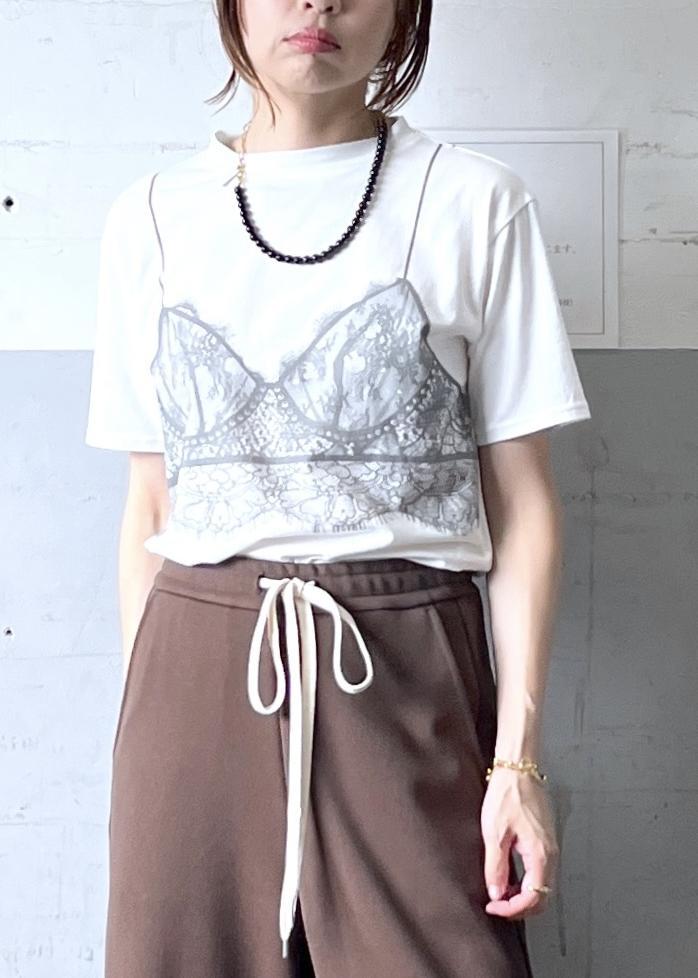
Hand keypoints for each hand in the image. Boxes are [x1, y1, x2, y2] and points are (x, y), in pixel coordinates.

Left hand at [480, 767, 558, 919]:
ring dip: (522, 895)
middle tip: (496, 905)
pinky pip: (540, 871)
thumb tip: (496, 893)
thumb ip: (496, 867)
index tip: (494, 907)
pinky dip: (526, 881)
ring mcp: (550, 846)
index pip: (533, 898)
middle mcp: (551, 853)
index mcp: (541, 854)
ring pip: (542, 885)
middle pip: (542, 896)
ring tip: (500, 891)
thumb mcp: (494, 832)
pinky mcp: (545, 839)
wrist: (518, 768)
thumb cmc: (508, 793)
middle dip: (519, 907)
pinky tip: (510, 876)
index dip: (512, 909)